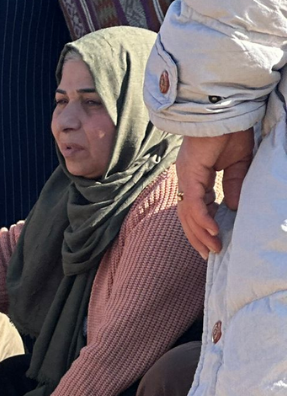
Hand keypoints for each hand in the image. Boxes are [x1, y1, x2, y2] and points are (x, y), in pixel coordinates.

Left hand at [175, 129, 254, 256]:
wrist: (226, 111)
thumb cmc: (231, 132)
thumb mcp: (238, 164)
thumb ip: (234, 186)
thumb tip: (233, 208)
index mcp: (195, 177)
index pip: (194, 208)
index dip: (202, 226)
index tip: (212, 241)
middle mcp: (186, 179)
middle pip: (186, 216)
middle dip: (197, 237)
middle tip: (209, 254)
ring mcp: (186, 176)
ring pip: (188, 213)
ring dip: (200, 233)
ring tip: (213, 249)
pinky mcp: (191, 173)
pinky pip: (194, 202)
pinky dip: (203, 219)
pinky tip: (212, 232)